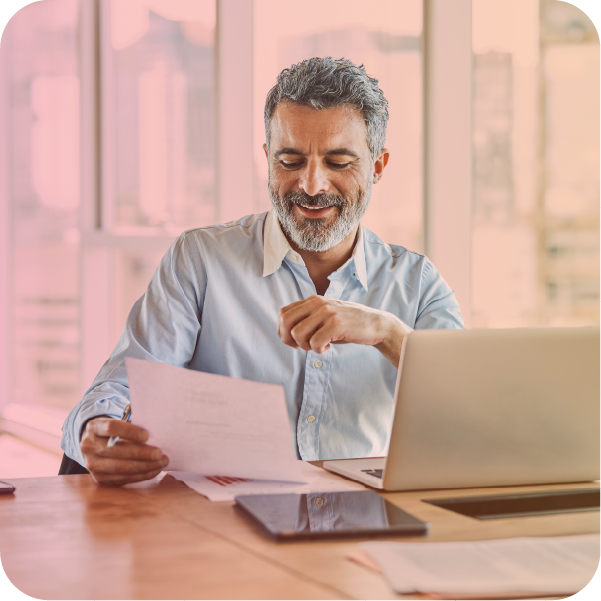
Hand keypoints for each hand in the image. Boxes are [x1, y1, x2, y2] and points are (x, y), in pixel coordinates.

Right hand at [81, 418, 168, 485]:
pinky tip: (154, 470)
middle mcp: (89, 446)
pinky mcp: (99, 478)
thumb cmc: (113, 431)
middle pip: (117, 451)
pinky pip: (123, 479)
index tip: (147, 435)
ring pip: (120, 468)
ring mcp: (92, 465)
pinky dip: (141, 475)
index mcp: (94, 427)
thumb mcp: (118, 422)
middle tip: (159, 453)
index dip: (130, 432)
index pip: (111, 428)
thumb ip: (132, 425)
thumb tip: (155, 433)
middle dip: (141, 454)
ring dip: (145, 467)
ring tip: (161, 463)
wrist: (94, 444)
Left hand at [277, 296, 411, 366]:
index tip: (293, 341)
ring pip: (298, 333)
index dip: (282, 331)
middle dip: (289, 339)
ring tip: (319, 345)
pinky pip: (315, 342)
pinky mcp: (336, 324)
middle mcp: (317, 303)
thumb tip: (284, 332)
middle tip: (302, 346)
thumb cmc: (348, 324)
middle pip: (286, 322)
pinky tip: (328, 347)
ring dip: (305, 345)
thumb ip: (307, 318)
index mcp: (312, 300)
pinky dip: (319, 350)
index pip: (283, 313)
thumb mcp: (325, 315)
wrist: (375, 324)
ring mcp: (327, 313)